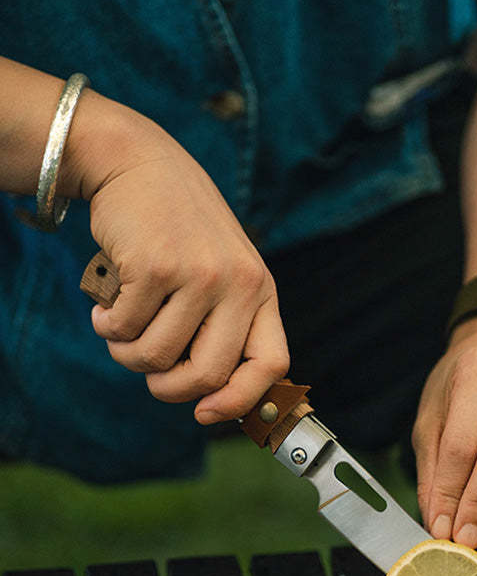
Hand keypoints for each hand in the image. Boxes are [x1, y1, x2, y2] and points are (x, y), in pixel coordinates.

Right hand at [81, 103, 287, 422]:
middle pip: (207, 375)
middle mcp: (238, 283)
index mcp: (261, 291)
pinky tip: (106, 307)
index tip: (206, 414)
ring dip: (128, 355)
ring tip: (122, 329)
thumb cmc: (178, 231)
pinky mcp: (154, 265)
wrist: (137, 162)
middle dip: (169, 389)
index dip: (241, 400)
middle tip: (150, 376)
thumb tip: (213, 399)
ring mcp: (197, 273)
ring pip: (156, 357)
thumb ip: (224, 324)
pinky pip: (125, 329)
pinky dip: (107, 327)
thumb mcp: (221, 271)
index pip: (271, 364)